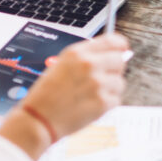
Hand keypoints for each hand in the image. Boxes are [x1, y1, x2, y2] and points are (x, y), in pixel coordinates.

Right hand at [0, 33, 129, 160]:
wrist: (39, 119)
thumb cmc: (46, 94)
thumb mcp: (61, 65)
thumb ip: (86, 58)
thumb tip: (113, 55)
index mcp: (78, 53)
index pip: (112, 41)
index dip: (120, 46)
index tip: (122, 50)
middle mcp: (89, 65)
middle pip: (120, 60)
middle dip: (114, 70)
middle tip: (101, 80)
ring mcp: (98, 84)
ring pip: (120, 82)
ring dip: (110, 89)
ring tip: (91, 96)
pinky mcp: (103, 102)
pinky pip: (116, 99)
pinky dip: (107, 104)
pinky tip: (90, 106)